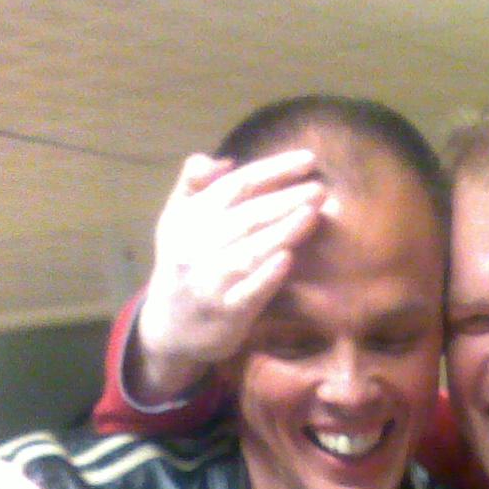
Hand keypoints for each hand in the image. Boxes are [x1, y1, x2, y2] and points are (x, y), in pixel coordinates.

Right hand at [132, 147, 328, 399]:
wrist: (168, 329)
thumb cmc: (182, 267)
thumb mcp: (176, 223)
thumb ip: (193, 187)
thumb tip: (223, 161)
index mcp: (191, 218)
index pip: (237, 186)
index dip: (273, 171)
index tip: (308, 160)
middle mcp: (198, 247)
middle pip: (248, 217)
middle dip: (285, 200)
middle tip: (320, 189)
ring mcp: (211, 282)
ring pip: (250, 252)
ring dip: (282, 231)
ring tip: (313, 214)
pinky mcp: (225, 315)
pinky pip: (247, 293)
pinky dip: (266, 275)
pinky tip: (287, 259)